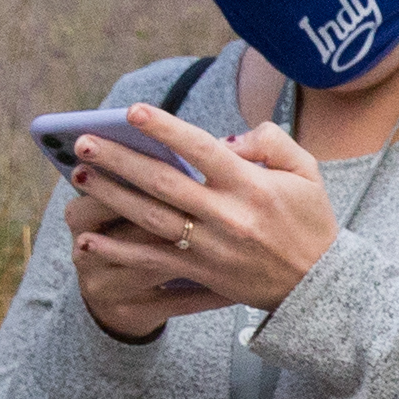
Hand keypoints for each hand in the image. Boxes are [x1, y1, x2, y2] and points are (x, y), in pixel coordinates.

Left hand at [67, 103, 343, 333]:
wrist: (319, 287)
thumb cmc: (311, 222)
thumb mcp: (307, 172)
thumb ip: (271, 142)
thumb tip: (226, 137)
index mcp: (251, 186)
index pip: (201, 150)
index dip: (165, 129)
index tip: (132, 111)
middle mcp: (228, 216)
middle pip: (163, 182)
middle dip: (119, 160)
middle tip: (82, 141)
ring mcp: (212, 247)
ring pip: (150, 218)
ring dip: (110, 196)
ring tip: (78, 175)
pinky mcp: (203, 272)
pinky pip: (153, 260)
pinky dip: (118, 251)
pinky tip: (88, 240)